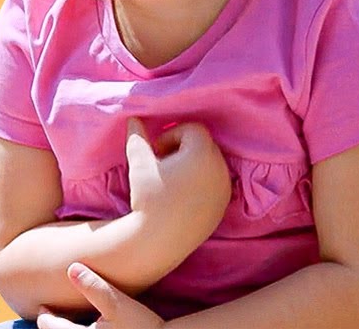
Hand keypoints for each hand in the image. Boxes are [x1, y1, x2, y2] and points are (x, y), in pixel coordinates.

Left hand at [36, 263, 163, 328]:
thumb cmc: (143, 325)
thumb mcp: (116, 303)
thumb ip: (93, 285)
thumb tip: (71, 267)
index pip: (51, 327)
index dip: (45, 315)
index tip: (42, 305)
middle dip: (54, 325)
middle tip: (49, 313)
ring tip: (68, 320)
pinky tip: (92, 326)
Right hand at [125, 118, 230, 242]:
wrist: (161, 239)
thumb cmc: (149, 198)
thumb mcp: (139, 164)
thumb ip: (138, 139)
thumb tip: (134, 119)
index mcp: (202, 153)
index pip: (192, 129)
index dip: (171, 135)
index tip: (156, 152)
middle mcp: (220, 168)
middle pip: (204, 144)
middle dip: (183, 148)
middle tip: (162, 164)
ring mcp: (225, 188)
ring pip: (211, 164)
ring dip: (193, 165)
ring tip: (171, 180)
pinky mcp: (224, 205)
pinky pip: (216, 183)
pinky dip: (201, 182)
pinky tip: (182, 196)